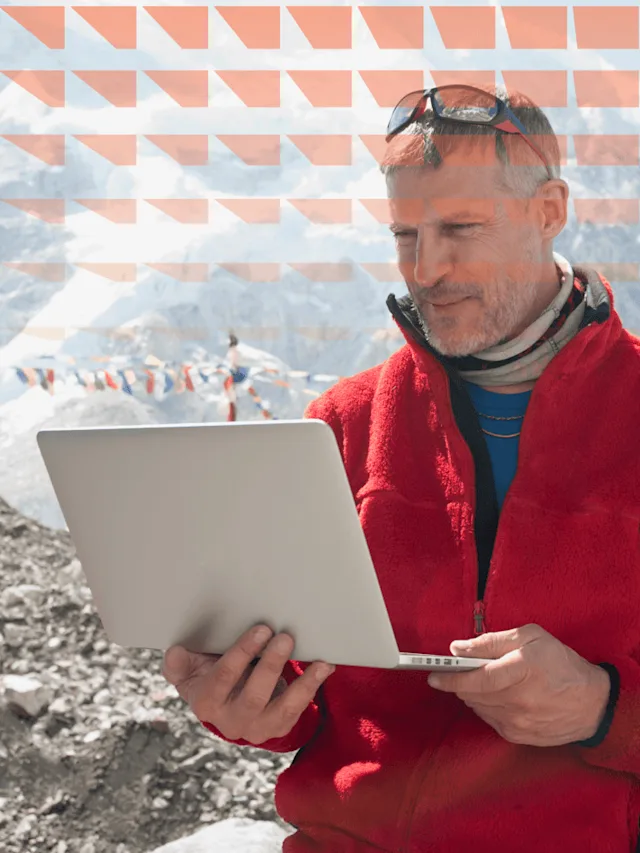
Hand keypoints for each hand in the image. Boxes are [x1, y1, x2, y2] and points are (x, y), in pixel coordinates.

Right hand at [161, 625, 334, 745]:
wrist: (224, 708)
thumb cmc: (208, 677)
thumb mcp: (189, 671)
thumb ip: (180, 663)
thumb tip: (175, 652)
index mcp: (206, 702)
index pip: (224, 677)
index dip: (242, 652)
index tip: (261, 629)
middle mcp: (230, 721)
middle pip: (254, 695)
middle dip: (271, 664)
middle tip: (285, 637)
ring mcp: (256, 728)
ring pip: (281, 709)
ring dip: (302, 685)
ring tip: (318, 663)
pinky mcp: (277, 728)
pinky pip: (298, 711)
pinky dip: (313, 689)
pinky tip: (324, 668)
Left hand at [427, 624, 610, 746]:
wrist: (591, 704)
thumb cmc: (561, 663)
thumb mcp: (530, 637)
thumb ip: (492, 641)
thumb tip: (458, 648)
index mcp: (522, 670)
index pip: (477, 677)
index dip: (451, 677)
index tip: (433, 674)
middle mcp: (519, 700)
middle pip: (472, 694)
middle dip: (458, 683)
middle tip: (451, 673)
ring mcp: (518, 722)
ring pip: (477, 707)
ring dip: (471, 694)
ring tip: (479, 680)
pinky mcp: (518, 736)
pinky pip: (488, 719)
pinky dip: (485, 706)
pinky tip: (495, 695)